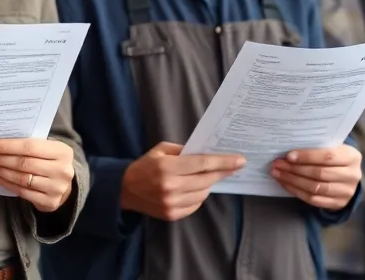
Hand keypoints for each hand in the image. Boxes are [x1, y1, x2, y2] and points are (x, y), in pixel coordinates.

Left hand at [0, 138, 75, 212]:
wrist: (64, 185)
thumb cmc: (49, 161)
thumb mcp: (46, 149)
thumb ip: (27, 145)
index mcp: (62, 151)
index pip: (29, 147)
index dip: (7, 146)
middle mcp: (62, 170)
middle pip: (23, 163)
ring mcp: (56, 188)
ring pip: (20, 178)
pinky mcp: (49, 202)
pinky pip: (20, 191)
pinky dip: (3, 183)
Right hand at [121, 142, 244, 220]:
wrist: (124, 189)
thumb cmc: (145, 165)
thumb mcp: (161, 150)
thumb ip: (183, 150)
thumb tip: (206, 153)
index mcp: (167, 166)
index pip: (202, 164)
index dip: (223, 162)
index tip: (240, 160)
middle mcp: (170, 186)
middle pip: (206, 179)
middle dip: (222, 173)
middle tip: (234, 167)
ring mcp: (171, 203)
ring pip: (203, 194)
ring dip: (207, 185)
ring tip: (203, 177)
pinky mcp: (172, 215)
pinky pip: (195, 205)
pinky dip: (198, 197)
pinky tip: (192, 189)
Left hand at [270, 145, 360, 209]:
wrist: (347, 176)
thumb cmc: (334, 158)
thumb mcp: (332, 148)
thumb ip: (316, 147)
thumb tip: (288, 150)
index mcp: (352, 157)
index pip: (328, 156)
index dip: (307, 156)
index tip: (288, 156)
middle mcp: (352, 175)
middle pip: (320, 173)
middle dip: (295, 169)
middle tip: (277, 164)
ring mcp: (346, 191)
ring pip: (315, 187)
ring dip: (293, 181)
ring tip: (277, 174)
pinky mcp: (338, 203)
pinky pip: (314, 199)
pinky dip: (297, 191)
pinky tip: (285, 184)